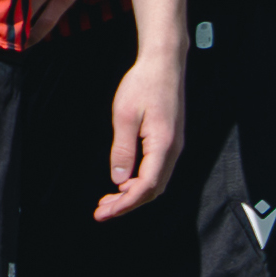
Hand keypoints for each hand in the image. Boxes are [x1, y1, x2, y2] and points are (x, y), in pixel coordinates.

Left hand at [100, 48, 186, 219]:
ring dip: (133, 194)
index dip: (124, 204)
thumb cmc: (144, 84)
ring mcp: (174, 146)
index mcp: (163, 146)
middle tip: (101, 211)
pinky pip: (156, 170)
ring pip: (155, 182)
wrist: (164, 63)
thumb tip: (118, 180)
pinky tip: (123, 181)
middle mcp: (173, 150)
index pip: (145, 187)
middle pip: (152, 190)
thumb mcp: (125, 116)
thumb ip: (122, 150)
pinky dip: (139, 181)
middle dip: (127, 204)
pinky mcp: (170, 141)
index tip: (103, 213)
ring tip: (109, 200)